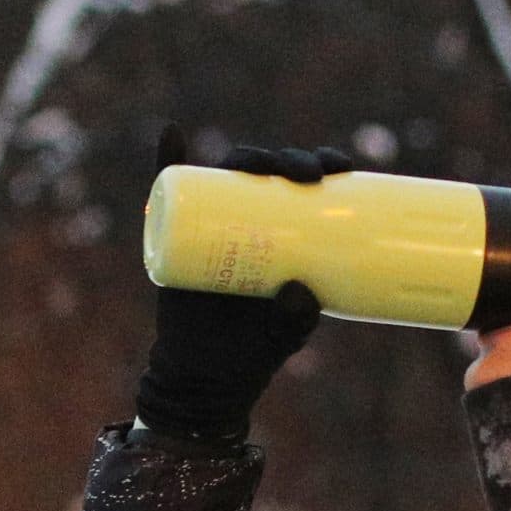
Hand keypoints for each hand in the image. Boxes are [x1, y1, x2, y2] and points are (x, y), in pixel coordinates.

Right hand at [136, 129, 356, 441]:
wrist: (204, 375)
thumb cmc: (254, 348)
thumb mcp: (285, 334)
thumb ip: (296, 319)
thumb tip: (298, 290)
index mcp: (287, 231)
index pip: (309, 185)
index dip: (327, 164)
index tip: (342, 168)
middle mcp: (251, 217)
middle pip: (273, 171)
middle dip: (292, 159)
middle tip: (308, 175)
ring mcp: (211, 222)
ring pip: (228, 174)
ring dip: (246, 156)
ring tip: (259, 163)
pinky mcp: (174, 233)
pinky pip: (170, 190)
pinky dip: (167, 159)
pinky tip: (172, 134)